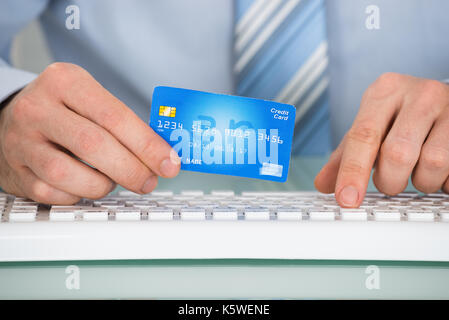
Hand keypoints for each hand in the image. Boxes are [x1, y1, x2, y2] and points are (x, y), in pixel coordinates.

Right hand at [0, 63, 179, 203]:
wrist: (12, 118)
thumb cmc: (64, 110)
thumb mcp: (90, 99)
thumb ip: (124, 123)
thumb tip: (163, 156)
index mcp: (65, 81)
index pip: (114, 116)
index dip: (147, 144)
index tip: (169, 163)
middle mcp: (38, 108)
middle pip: (93, 144)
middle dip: (131, 169)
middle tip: (149, 181)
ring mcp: (21, 141)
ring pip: (67, 174)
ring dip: (101, 185)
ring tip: (112, 181)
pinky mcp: (15, 170)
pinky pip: (52, 193)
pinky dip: (77, 195)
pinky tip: (84, 186)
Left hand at [315, 73, 448, 206]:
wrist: (441, 97)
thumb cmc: (401, 115)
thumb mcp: (370, 125)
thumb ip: (345, 155)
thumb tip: (323, 184)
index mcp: (385, 92)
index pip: (363, 135)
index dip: (353, 172)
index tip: (347, 199)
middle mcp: (420, 95)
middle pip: (397, 153)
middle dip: (389, 180)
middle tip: (389, 181)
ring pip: (433, 163)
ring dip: (421, 182)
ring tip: (417, 173)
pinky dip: (445, 180)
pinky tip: (439, 171)